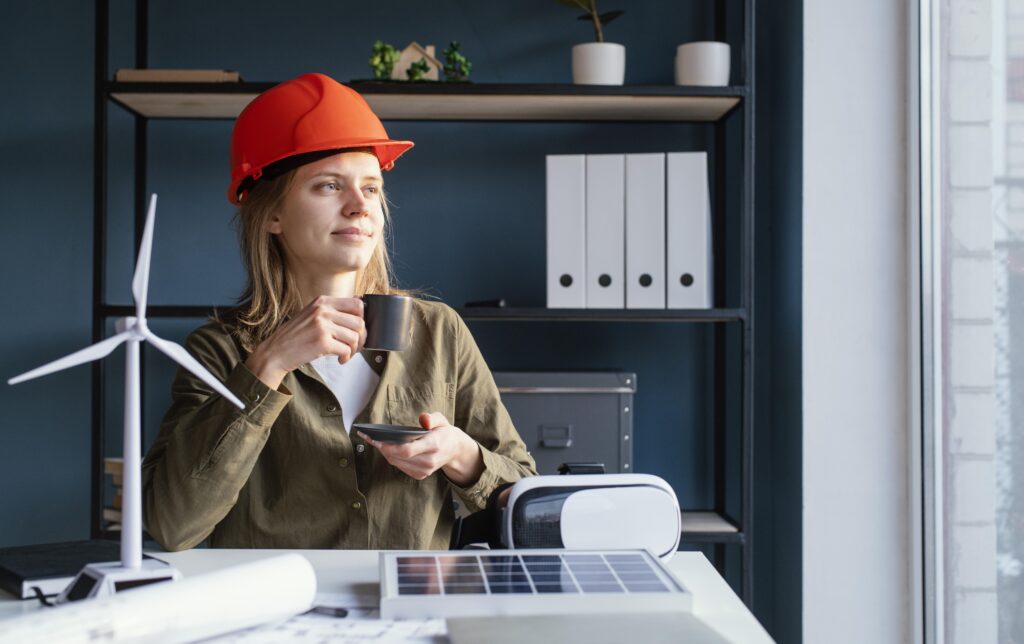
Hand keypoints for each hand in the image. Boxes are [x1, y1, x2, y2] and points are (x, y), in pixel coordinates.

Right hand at [244, 295, 365, 388]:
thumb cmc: (296, 336)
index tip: (357, 330)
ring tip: (346, 354)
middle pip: (359, 322)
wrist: (275, 352)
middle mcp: (323, 310)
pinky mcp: (322, 342)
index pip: (357, 303)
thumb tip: (362, 302)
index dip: (363, 318)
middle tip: (354, 347)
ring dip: (355, 349)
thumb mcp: (313, 315)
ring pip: (355, 337)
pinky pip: (346, 349)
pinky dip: (346, 357)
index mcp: (322, 301)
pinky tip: (340, 359)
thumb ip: (334, 310)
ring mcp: (322, 325)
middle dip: (361, 338)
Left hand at [358, 412, 484, 485]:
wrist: (455, 451)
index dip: (390, 447)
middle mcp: (429, 460)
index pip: (407, 450)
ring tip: (374, 442)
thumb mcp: (442, 420)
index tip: (377, 440)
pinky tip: (385, 449)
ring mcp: (425, 470)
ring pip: (397, 463)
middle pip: (399, 458)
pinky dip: (391, 458)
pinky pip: (400, 467)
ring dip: (384, 453)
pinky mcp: (421, 475)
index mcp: (434, 445)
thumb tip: (424, 418)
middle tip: (370, 437)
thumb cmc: (445, 433)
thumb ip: (432, 418)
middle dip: (383, 448)